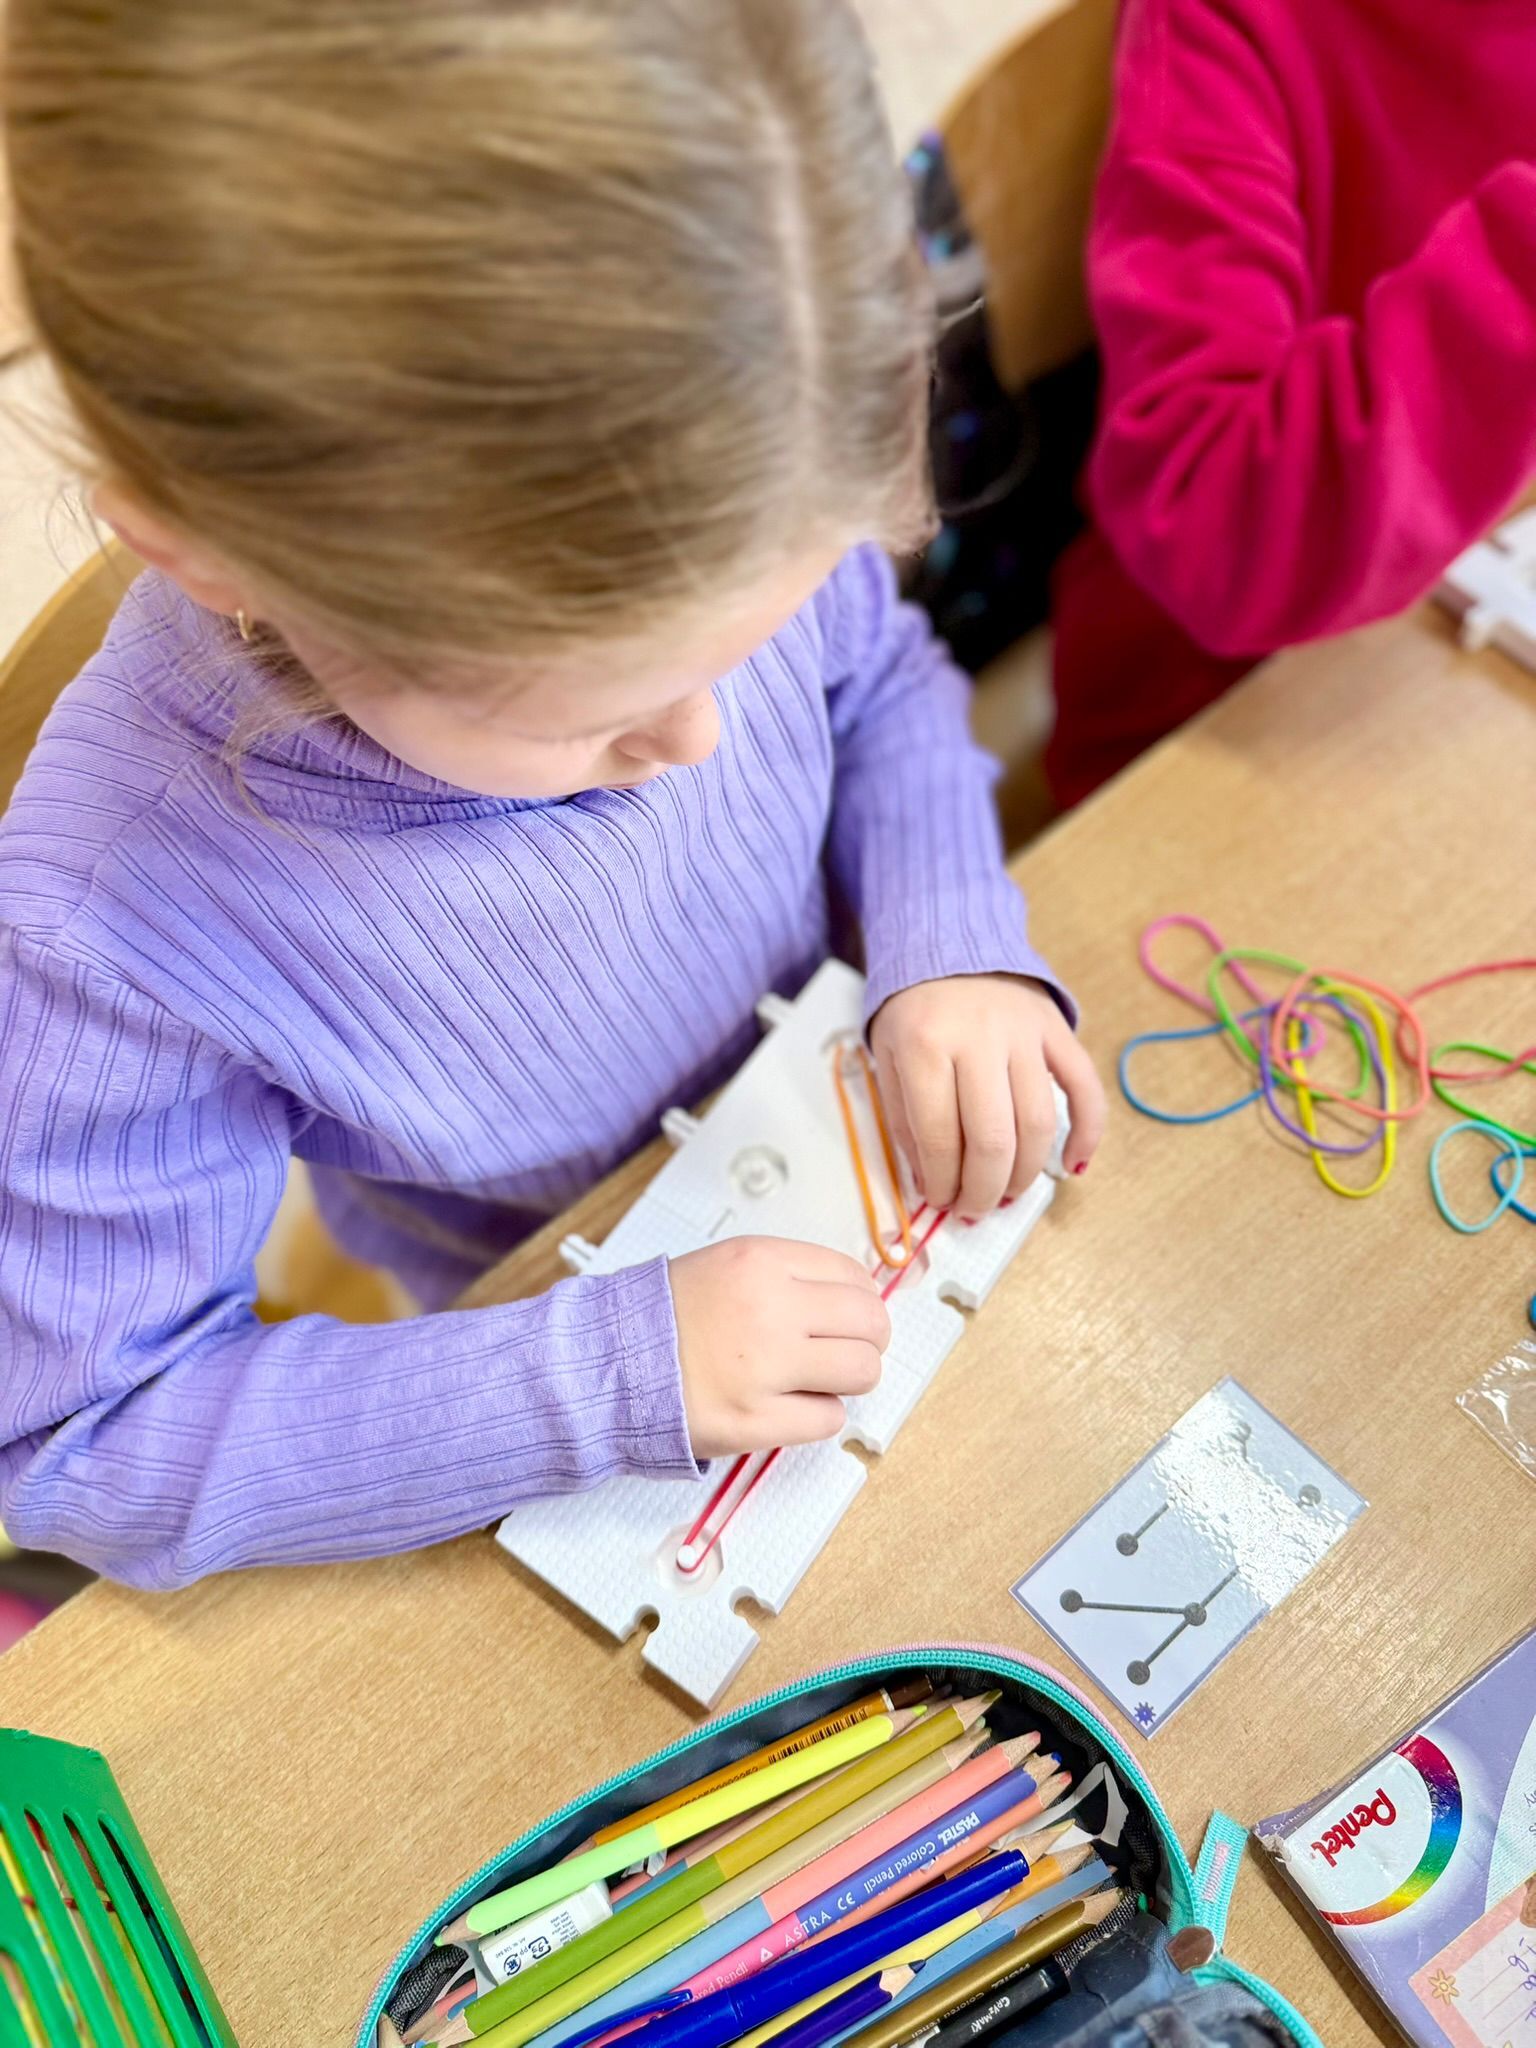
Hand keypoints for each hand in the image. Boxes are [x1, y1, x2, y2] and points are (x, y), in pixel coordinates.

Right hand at [669, 1237, 891, 1458]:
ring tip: (821, 1380)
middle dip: (868, 1339)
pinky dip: (819, 1414)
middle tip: (848, 1351)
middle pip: (870, 1322)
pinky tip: (792, 1405)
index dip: (861, 1300)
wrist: (610, 1363)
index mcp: (762, 1262)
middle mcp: (770, 1309)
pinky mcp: (756, 1420)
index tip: (851, 1315)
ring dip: (850, 1378)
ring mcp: (765, 1368)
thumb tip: (855, 1295)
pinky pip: (829, 1419)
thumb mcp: (726, 1265)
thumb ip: (786, 1273)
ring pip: (862, 1370)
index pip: (854, 1275)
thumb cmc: (666, 1316)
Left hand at [869, 974, 1104, 1215]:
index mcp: (925, 1045)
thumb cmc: (913, 1010)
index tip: (939, 1200)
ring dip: (1025, 1174)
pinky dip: (1088, 1132)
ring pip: (1038, 1123)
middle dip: (983, 1190)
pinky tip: (1074, 1166)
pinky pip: (1084, 1087)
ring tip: (1006, 1195)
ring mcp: (1024, 1032)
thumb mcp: (888, 1058)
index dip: (940, 1182)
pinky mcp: (1056, 1029)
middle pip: (993, 1139)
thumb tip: (931, 1183)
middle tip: (974, 1209)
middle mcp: (979, 1038)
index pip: (939, 1136)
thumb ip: (906, 1120)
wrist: (949, 943)